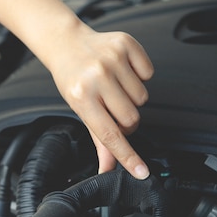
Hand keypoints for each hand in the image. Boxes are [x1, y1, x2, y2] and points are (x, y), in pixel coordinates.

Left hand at [48, 26, 153, 178]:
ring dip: (132, 96)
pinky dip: (139, 74)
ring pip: (143, 97)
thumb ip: (98, 139)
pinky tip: (122, 70)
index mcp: (81, 97)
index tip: (141, 172)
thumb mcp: (80, 108)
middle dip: (126, 119)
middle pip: (132, 117)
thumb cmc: (73, 79)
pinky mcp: (126, 44)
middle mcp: (96, 77)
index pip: (109, 134)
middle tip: (112, 107)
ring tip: (114, 86)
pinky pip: (149, 72)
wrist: (67, 44)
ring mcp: (112, 59)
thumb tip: (108, 167)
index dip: (127, 156)